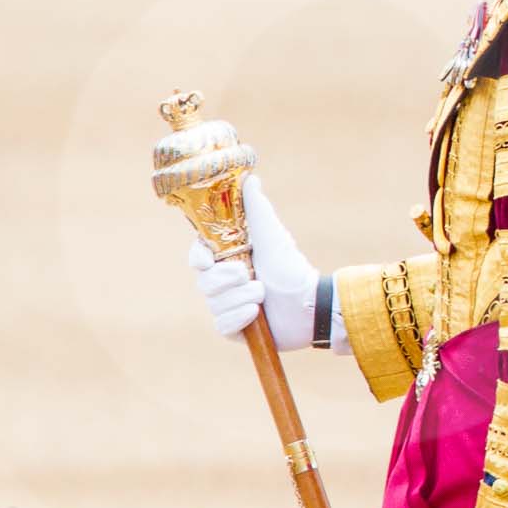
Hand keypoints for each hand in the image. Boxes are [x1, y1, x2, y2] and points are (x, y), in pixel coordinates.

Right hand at [184, 173, 319, 350]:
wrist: (309, 302)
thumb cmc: (290, 266)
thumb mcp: (271, 235)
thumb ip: (257, 209)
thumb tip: (250, 177)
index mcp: (228, 259)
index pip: (197, 257)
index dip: (198, 258)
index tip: (208, 259)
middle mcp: (224, 283)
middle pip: (204, 282)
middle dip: (227, 279)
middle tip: (249, 275)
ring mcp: (228, 307)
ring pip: (214, 303)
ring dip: (241, 297)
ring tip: (263, 294)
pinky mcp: (235, 330)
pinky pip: (223, 325)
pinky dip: (240, 317)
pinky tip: (256, 313)